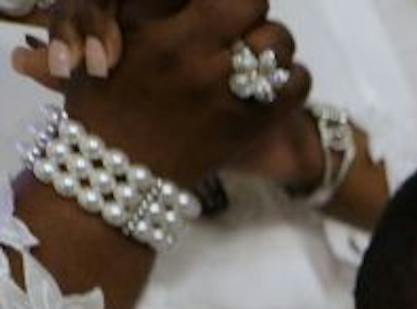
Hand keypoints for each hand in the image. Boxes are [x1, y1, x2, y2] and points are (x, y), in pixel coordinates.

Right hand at [22, 0, 312, 186]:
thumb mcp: (111, 40)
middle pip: (252, 3)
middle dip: (249, 12)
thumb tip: (183, 0)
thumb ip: (146, 9)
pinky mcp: (252, 123)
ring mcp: (226, 89)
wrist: (119, 170)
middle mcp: (193, 54)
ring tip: (256, 58)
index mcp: (157, 28)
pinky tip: (272, 85)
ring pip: (280, 42)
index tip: (220, 7)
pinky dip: (292, 79)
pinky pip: (297, 84)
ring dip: (273, 46)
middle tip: (238, 29)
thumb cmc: (107, 99)